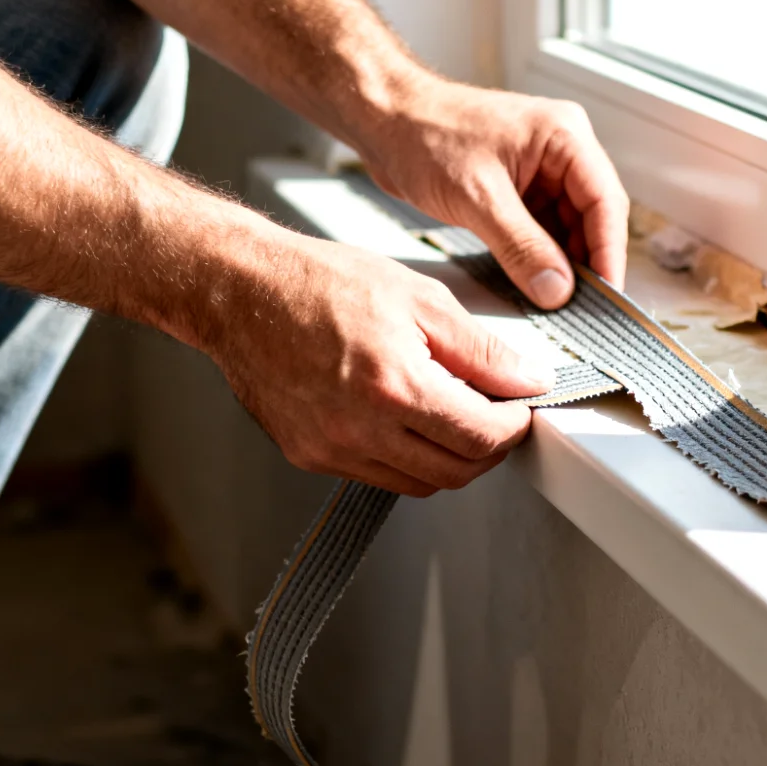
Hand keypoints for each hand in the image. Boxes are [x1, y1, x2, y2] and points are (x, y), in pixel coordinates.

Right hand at [206, 232, 556, 495]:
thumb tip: (527, 380)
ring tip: (454, 413)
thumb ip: (480, 349)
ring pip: (419, 483)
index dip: (514, 426)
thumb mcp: (420, 299)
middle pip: (455, 472)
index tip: (522, 407)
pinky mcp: (309, 455)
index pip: (480, 436)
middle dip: (489, 448)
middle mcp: (359, 430)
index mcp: (393, 386)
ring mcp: (330, 449)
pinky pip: (377, 475)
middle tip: (498, 415)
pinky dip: (406, 457)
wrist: (240, 290)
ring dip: (449, 457)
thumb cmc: (321, 282)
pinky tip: (406, 418)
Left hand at [362, 78, 628, 307]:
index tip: (608, 292)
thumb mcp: (478, 197)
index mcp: (564, 136)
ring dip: (564, 264)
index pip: (605, 201)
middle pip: (593, 216)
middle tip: (586, 307)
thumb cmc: (424, 133)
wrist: (383, 119)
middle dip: (588, 262)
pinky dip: (540, 257)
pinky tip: (537, 283)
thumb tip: (557, 289)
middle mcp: (561, 150)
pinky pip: (543, 229)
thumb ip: (522, 246)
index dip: (609, 251)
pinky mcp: (519, 188)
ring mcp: (541, 170)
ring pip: (568, 227)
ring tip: (560, 302)